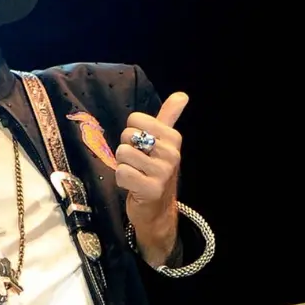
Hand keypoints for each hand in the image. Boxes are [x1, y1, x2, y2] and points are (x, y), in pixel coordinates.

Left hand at [115, 91, 187, 265]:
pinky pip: (122, 173)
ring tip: (135, 175)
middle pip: (127, 136)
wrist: (157, 209)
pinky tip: (133, 186)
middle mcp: (171, 153)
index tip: (142, 147)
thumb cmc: (155, 172)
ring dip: (123, 166)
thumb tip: (182, 94)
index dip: (131, 133)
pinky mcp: (151, 189)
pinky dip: (122, 180)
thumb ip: (169, 117)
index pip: (135, 119)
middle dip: (126, 150)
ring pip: (123, 154)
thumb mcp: (164, 143)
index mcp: (173, 138)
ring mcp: (162, 172)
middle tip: (138, 164)